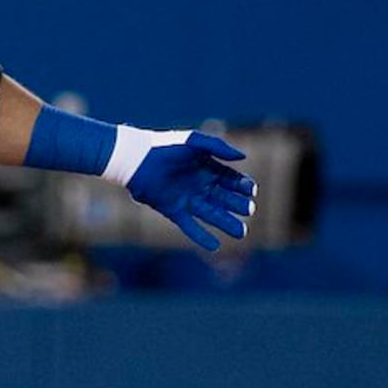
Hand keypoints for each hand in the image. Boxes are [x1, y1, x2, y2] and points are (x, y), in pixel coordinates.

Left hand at [123, 131, 257, 250]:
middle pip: (225, 199)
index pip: (231, 180)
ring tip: (241, 233)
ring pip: (211, 214)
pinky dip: (201, 236)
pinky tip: (215, 246)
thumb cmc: (165, 146)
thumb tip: (243, 156)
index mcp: (207, 167)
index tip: (251, 191)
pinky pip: (190, 226)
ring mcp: (187, 199)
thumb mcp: (194, 141)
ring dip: (226, 223)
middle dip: (238, 205)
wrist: (136, 158)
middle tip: (249, 210)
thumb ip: (218, 146)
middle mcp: (199, 185)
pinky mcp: (173, 210)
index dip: (242, 186)